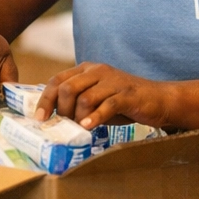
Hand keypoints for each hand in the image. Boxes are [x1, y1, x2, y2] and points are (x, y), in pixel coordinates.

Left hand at [35, 62, 174, 129]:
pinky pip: (106, 105)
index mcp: (87, 70)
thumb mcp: (97, 99)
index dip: (45, 100)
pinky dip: (95, 118)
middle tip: (64, 125)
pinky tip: (90, 127)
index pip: (57, 81)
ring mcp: (113, 81)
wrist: (158, 99)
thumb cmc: (124, 102)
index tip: (40, 118)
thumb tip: (53, 119)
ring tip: (80, 128)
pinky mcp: (127, 94)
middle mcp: (98, 71)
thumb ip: (77, 103)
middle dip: (62, 110)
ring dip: (78, 118)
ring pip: (84, 98)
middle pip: (67, 88)